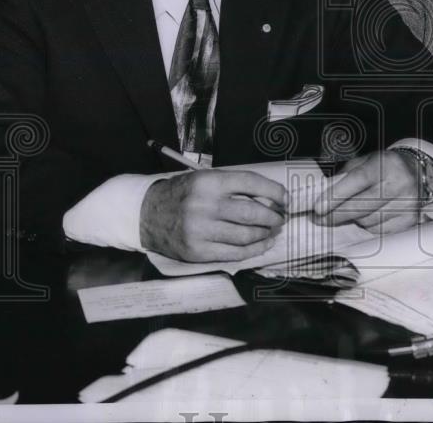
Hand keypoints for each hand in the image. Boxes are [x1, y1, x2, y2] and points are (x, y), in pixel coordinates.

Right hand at [139, 169, 286, 261]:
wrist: (147, 214)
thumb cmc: (182, 194)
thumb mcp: (204, 179)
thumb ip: (233, 186)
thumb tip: (269, 198)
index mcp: (208, 182)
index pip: (251, 183)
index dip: (274, 191)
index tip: (285, 198)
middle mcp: (205, 206)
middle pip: (253, 212)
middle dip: (274, 216)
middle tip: (281, 218)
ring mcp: (201, 231)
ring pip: (246, 235)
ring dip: (266, 234)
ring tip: (273, 230)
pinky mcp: (198, 251)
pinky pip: (235, 253)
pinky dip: (254, 250)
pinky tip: (263, 244)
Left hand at [312, 150, 420, 232]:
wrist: (417, 171)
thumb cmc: (384, 166)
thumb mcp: (364, 162)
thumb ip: (344, 176)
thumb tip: (322, 196)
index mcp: (385, 163)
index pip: (358, 180)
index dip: (336, 195)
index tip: (318, 208)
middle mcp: (399, 183)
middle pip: (361, 206)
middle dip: (336, 215)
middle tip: (320, 218)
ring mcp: (407, 203)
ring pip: (368, 221)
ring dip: (355, 219)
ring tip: (354, 210)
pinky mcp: (410, 219)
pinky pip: (379, 231)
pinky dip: (369, 226)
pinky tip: (371, 215)